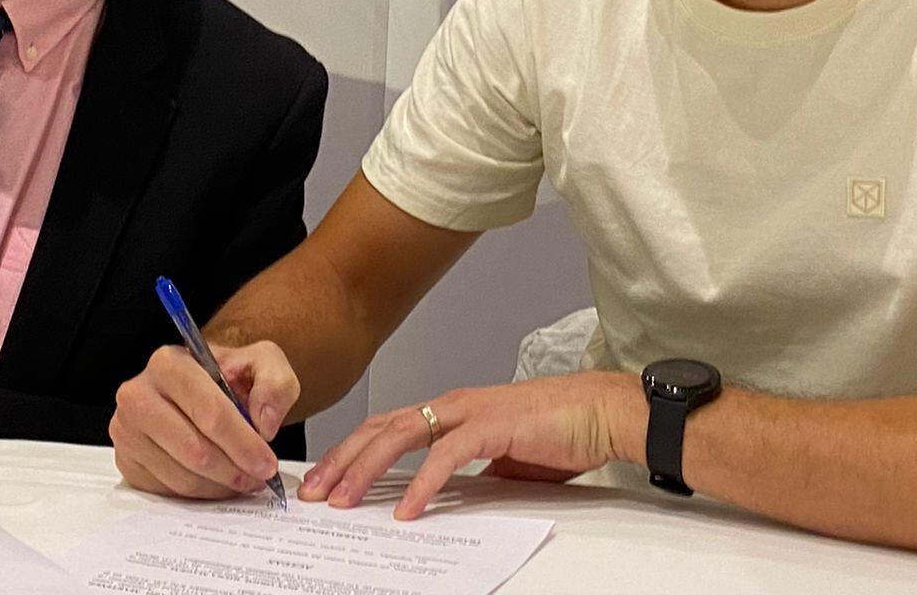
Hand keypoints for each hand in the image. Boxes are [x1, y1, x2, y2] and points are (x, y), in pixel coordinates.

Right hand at [111, 342, 298, 499]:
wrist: (203, 390)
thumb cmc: (229, 377)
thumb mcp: (263, 363)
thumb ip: (275, 383)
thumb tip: (264, 422)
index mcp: (169, 363)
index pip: (209, 411)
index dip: (243, 443)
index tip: (267, 464)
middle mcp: (137, 394)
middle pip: (193, 449)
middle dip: (234, 470)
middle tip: (259, 478)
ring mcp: (126, 430)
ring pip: (181, 477)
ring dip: (219, 486)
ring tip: (242, 479)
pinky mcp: (126, 460)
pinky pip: (167, 491)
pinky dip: (200, 493)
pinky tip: (217, 480)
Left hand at [301, 375, 639, 519]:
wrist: (600, 410)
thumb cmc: (558, 430)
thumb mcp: (500, 458)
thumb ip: (470, 470)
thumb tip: (447, 493)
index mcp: (450, 411)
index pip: (386, 428)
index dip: (352, 452)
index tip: (327, 480)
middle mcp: (452, 405)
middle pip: (380, 429)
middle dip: (343, 460)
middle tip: (316, 491)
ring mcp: (470, 412)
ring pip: (402, 436)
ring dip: (368, 469)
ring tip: (345, 499)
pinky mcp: (493, 426)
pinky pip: (448, 457)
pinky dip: (423, 484)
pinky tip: (408, 510)